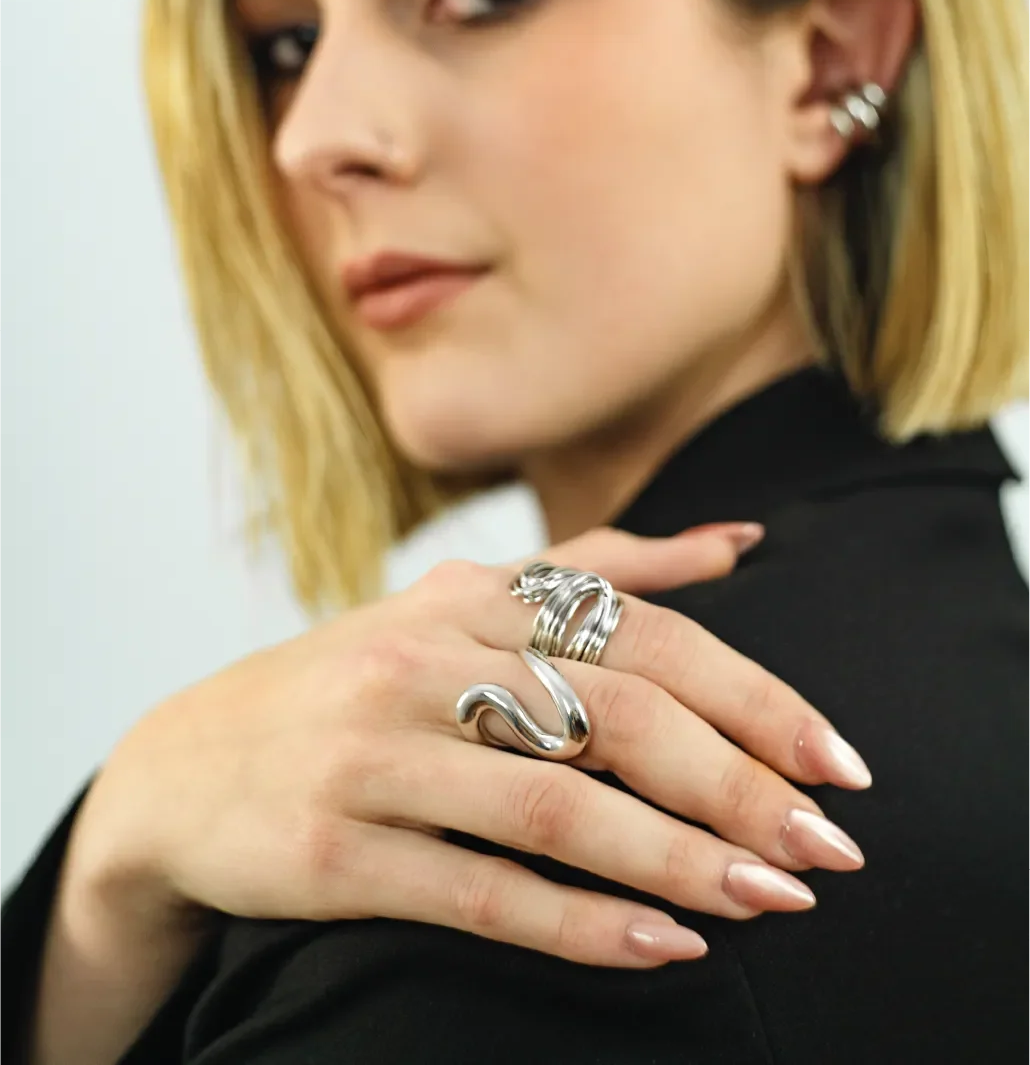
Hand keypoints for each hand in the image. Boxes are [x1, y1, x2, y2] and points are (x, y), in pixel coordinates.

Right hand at [71, 523, 869, 970]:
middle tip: (832, 844)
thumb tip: (738, 544)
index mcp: (468, 596)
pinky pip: (480, 890)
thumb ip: (597, 569)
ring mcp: (374, 754)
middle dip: (738, 781)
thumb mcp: (456, 605)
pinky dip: (581, 925)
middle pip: (613, 714)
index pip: (639, 632)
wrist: (181, 768)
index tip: (838, 757)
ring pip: (557, 807)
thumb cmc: (355, 685)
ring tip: (773, 898)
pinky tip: (662, 948)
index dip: (751, 691)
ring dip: (679, 859)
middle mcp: (424, 660)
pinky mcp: (333, 851)